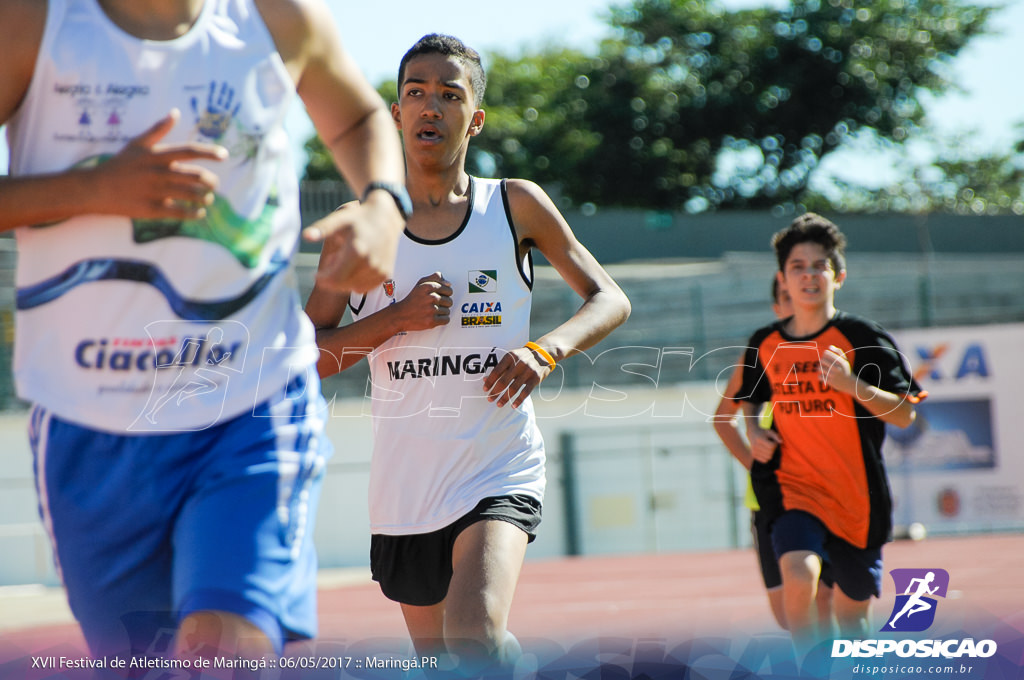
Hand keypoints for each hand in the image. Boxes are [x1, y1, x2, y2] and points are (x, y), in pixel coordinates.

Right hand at [91, 109, 226, 218]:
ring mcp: (156, 192)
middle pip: (196, 176)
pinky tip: (200, 213)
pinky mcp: (152, 209)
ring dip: (205, 198)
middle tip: (214, 184)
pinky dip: (194, 214)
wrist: (96, 188)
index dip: (209, 152)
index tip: (225, 155)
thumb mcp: (137, 144)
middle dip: (211, 181)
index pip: (189, 151)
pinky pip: (180, 213)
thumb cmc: (120, 165)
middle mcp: (159, 173)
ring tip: (208, 198)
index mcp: (157, 155)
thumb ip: (158, 129)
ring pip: (191, 195)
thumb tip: (175, 112)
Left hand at [303, 192, 404, 293]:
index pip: (334, 279)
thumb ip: (322, 229)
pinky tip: (357, 264)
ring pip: (353, 287)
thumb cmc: (359, 218)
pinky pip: (365, 287)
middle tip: (334, 259)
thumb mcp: (339, 220)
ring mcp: (379, 270)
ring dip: (345, 278)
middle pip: (342, 284)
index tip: (315, 274)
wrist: (386, 217)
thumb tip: (305, 236)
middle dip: (333, 277)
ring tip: (346, 259)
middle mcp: (370, 263)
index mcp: (357, 251)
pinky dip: (357, 280)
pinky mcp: (385, 274)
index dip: (322, 279)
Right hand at [392, 273, 452, 331]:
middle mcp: (431, 297)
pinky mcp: (432, 321)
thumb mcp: (420, 284)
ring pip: (447, 311)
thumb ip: (434, 278)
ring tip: (431, 311)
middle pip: (449, 301)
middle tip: (433, 305)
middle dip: (443, 304)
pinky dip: (441, 320)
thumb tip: (448, 283)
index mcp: (428, 287)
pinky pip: (446, 319)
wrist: (401, 315)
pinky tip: (433, 317)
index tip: (439, 296)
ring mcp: (431, 310)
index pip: (449, 290)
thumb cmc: (412, 300)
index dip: (445, 294)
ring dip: (441, 312)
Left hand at [483, 346, 552, 408]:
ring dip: (504, 398)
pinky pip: (525, 392)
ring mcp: (528, 371)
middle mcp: (519, 363)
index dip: (490, 381)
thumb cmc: (522, 358)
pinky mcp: (536, 378)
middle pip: (503, 381)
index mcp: (510, 357)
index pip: (496, 371)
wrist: (543, 354)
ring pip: (513, 388)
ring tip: (498, 404)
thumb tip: (485, 379)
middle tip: (489, 399)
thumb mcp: (511, 359)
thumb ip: (500, 369)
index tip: (485, 389)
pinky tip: (512, 405)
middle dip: (495, 392)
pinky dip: (518, 400)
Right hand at [748, 426, 781, 463]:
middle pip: (770, 452)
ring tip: (769, 448)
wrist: (752, 433)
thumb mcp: (770, 432)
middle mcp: (755, 446)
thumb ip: (776, 436)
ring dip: (771, 453)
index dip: (775, 444)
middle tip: (772, 445)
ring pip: (768, 457)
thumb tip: (781, 442)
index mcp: (759, 439)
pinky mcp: (753, 455)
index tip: (774, 441)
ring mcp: (754, 451)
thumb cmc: (763, 433)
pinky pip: (765, 460)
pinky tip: (766, 452)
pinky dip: (767, 457)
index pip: (771, 446)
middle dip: (774, 449)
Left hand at [820, 344, 855, 393]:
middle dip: (822, 361)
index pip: (826, 353)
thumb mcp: (846, 360)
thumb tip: (829, 346)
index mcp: (841, 361)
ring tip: (824, 370)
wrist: (851, 384)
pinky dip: (821, 376)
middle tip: (824, 364)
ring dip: (820, 369)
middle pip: (822, 360)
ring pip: (820, 368)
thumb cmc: (847, 370)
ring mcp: (833, 375)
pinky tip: (825, 376)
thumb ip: (839, 352)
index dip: (825, 354)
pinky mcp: (830, 381)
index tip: (827, 357)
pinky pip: (820, 376)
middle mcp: (837, 368)